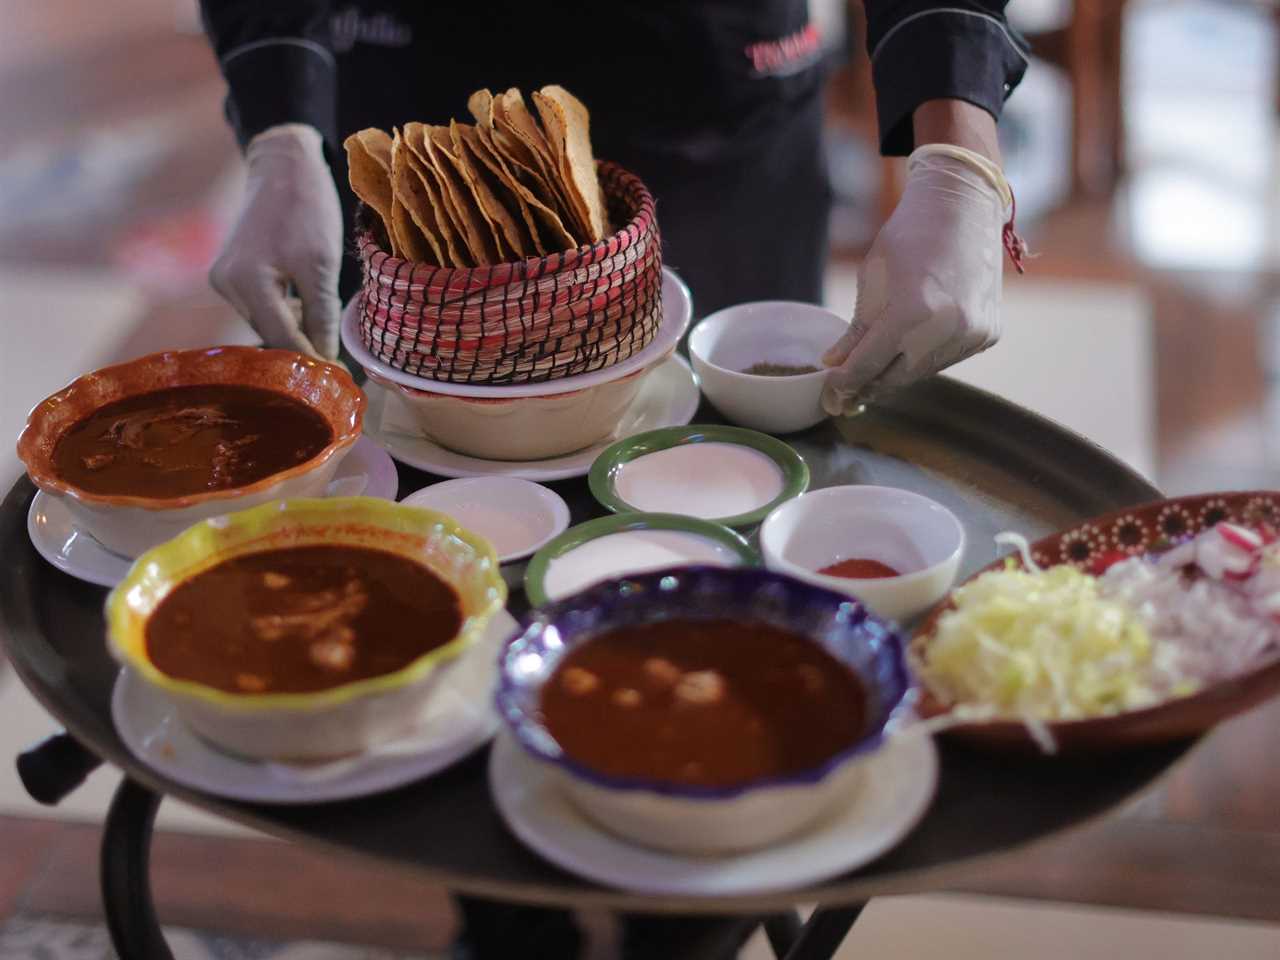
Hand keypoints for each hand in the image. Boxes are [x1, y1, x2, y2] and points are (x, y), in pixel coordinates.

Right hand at [209, 124, 342, 358]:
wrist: (283, 166)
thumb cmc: (306, 208)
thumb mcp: (321, 264)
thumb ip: (321, 314)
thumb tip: (325, 358)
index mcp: (247, 282)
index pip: (281, 340)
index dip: (310, 361)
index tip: (336, 382)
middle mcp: (227, 286)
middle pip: (270, 335)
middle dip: (303, 348)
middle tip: (337, 368)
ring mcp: (224, 281)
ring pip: (266, 323)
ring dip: (295, 330)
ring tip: (325, 332)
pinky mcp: (230, 276)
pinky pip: (262, 308)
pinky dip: (285, 313)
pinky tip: (306, 309)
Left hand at [822, 146, 1008, 415]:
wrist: (964, 207)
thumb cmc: (910, 236)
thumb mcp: (872, 279)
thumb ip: (855, 331)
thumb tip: (834, 366)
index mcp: (913, 311)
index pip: (869, 364)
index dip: (845, 384)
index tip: (830, 397)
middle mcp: (948, 328)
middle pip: (896, 378)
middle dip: (868, 387)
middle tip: (846, 397)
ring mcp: (973, 333)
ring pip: (922, 373)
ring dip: (896, 375)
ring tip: (874, 373)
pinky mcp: (989, 334)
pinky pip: (948, 360)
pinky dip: (925, 360)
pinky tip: (911, 349)